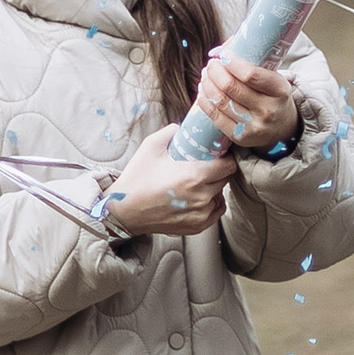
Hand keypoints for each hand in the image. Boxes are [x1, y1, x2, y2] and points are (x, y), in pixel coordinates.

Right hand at [103, 125, 235, 238]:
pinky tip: (197, 197)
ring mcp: (200, 214)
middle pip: (225, 180)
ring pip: (220, 196)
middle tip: (204, 166)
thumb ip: (173, 131)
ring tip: (197, 183)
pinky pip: (215, 211)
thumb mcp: (151, 146)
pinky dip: (211, 204)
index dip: (225, 157)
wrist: (124, 211)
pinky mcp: (197, 227)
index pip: (229, 165)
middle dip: (218, 171)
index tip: (217, 155)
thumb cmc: (137, 179)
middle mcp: (201, 197)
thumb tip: (186, 127)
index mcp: (195, 176)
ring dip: (214, 188)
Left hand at [190, 47, 300, 155]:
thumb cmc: (273, 95)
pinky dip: (204, 100)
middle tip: (212, 64)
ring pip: (220, 101)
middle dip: (215, 71)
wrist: (283, 128)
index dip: (232, 62)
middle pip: (230, 87)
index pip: (251, 75)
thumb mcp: (274, 77)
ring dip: (207, 84)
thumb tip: (220, 49)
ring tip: (206, 75)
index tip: (223, 54)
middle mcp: (268, 110)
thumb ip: (252, 61)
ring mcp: (254, 126)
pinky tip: (204, 91)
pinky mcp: (240, 137)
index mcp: (280, 90)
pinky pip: (215, 116)